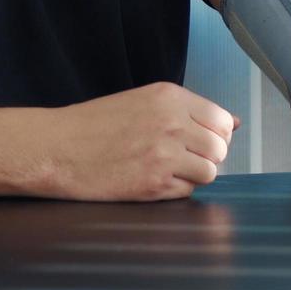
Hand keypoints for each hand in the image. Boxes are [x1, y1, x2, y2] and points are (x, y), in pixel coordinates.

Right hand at [40, 82, 239, 201]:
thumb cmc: (94, 125)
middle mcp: (172, 124)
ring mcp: (163, 155)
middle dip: (208, 156)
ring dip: (194, 175)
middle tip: (182, 158)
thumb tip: (234, 123)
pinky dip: (176, 190)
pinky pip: (187, 192)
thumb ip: (189, 112)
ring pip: (210, 172)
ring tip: (167, 170)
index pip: (222, 120)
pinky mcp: (153, 185)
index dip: (216, 134)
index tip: (201, 140)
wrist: (55, 148)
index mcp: (170, 98)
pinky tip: (152, 180)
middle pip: (220, 148)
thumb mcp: (144, 102)